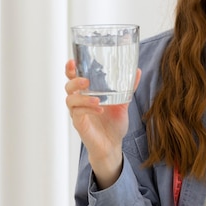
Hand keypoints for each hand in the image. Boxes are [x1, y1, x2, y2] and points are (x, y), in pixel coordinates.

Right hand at [65, 60, 140, 187]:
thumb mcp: (123, 103)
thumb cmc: (113, 124)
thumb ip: (128, 88)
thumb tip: (138, 71)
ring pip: (71, 100)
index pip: (74, 78)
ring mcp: (77, 113)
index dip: (71, 69)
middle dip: (74, 80)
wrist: (113, 145)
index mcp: (86, 93)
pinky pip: (78, 114)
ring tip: (97, 99)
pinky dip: (88, 109)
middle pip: (68, 86)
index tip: (73, 61)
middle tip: (86, 80)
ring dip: (83, 98)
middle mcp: (79, 102)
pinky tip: (100, 109)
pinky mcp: (79, 124)